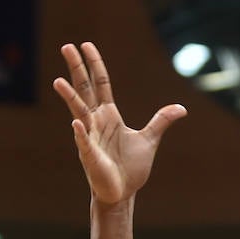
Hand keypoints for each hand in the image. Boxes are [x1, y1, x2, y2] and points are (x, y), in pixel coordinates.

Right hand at [53, 42, 186, 206]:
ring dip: (70, 98)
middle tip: (66, 46)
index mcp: (109, 116)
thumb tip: (181, 108)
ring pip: (78, 113)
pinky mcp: (91, 156)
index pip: (100, 84)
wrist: (123, 193)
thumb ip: (161, 121)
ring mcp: (90, 137)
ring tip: (58, 82)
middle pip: (85, 90)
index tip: (86, 45)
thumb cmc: (130, 167)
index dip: (95, 65)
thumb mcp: (149, 139)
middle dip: (76, 69)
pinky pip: (84, 142)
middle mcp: (96, 122)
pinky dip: (81, 133)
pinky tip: (76, 123)